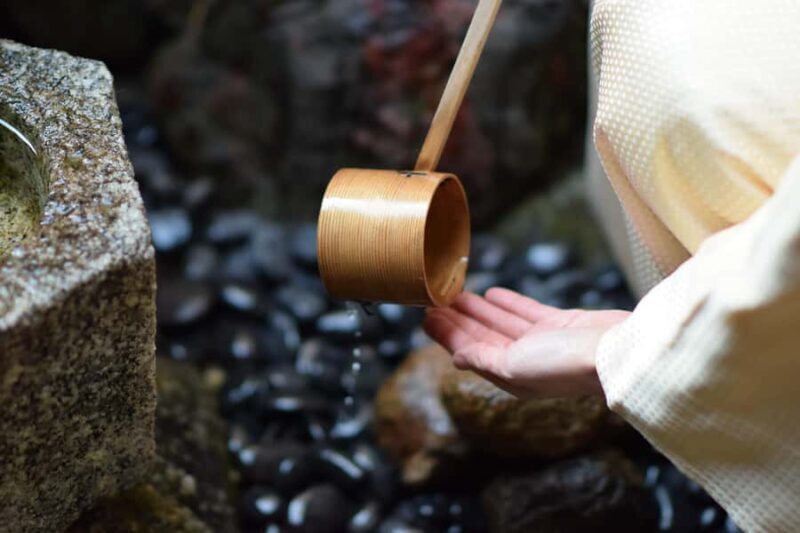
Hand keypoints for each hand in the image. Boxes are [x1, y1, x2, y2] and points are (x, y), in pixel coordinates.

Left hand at [423, 288, 629, 397]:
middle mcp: (524, 361)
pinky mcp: (560, 325)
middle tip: (432, 300)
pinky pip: (526, 312)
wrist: (617, 352)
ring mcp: (542, 342)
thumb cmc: (566, 364)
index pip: (469, 351)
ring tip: (455, 294)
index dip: (447, 334)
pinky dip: (508, 303)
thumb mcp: (515, 367)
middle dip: (457, 320)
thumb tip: (456, 359)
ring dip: (478, 309)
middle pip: (481, 336)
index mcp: (510, 376)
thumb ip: (484, 360)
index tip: (426, 317)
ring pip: (501, 322)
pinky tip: (491, 292)